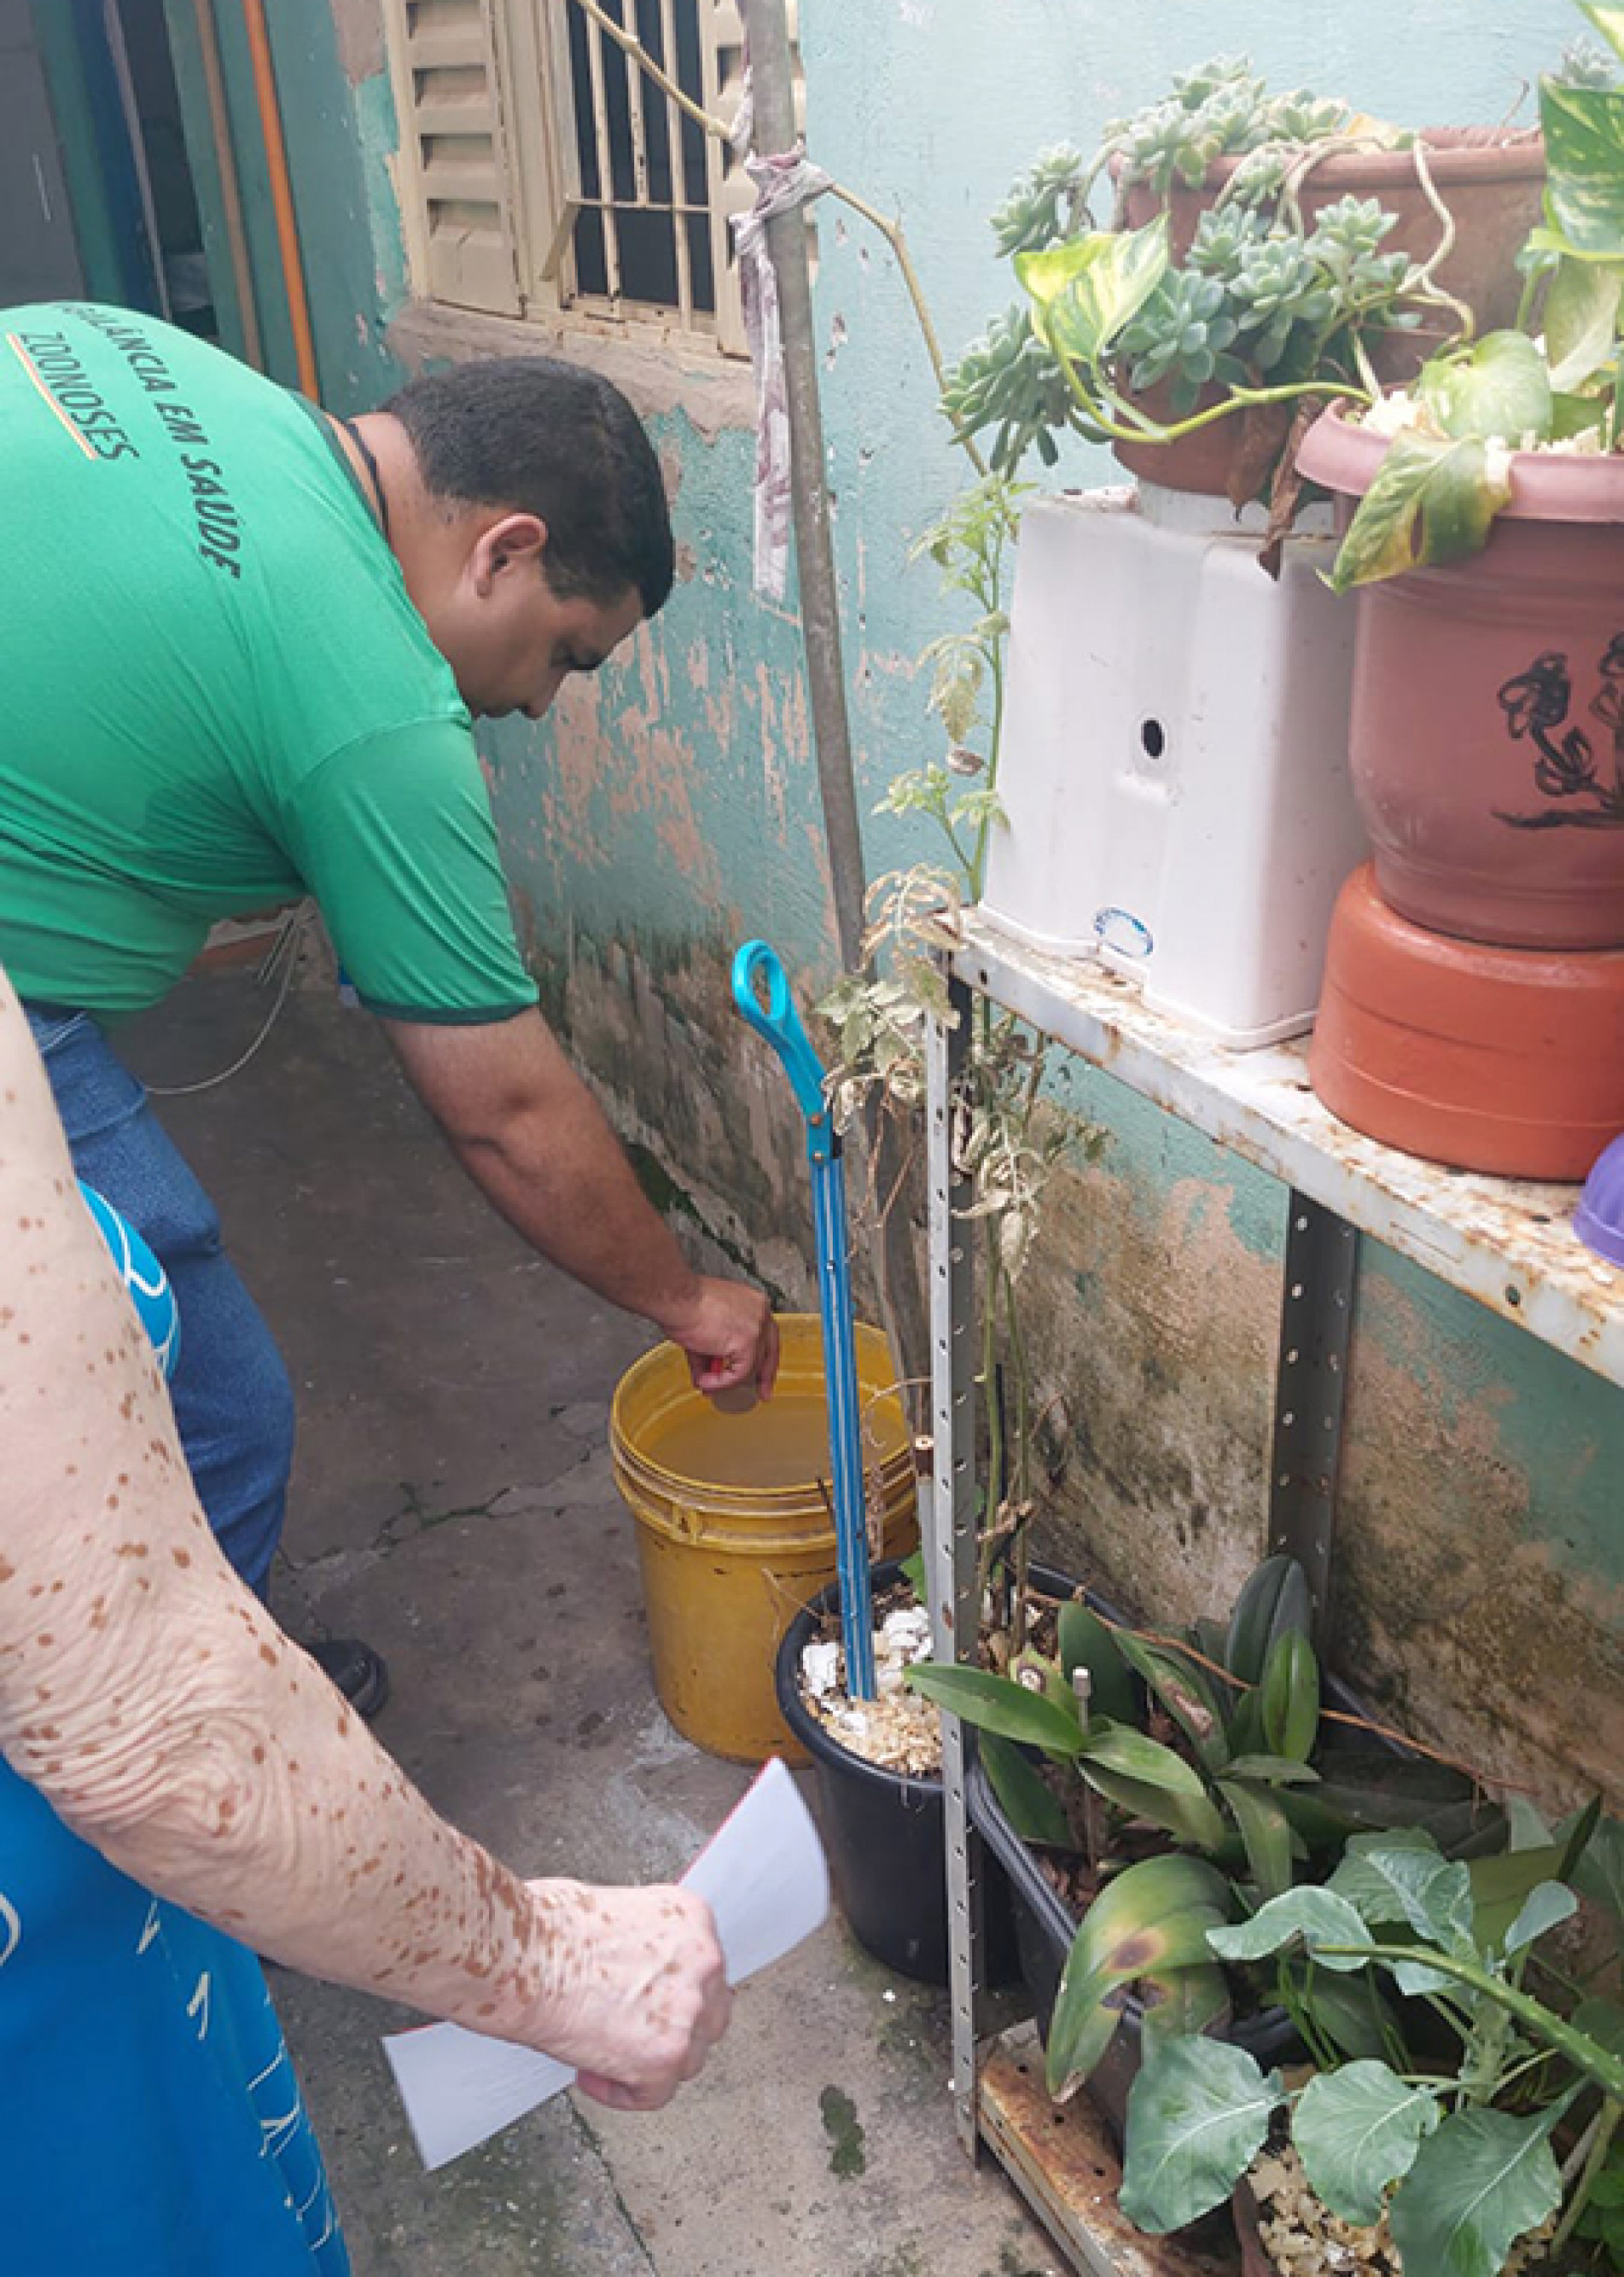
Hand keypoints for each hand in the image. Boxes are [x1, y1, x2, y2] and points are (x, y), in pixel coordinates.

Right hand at [526, 1881, 731, 2110]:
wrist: (524, 1956)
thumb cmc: (549, 1928)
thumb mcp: (615, 1909)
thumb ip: (646, 1942)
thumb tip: (639, 1968)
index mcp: (691, 1917)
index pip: (704, 1970)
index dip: (671, 1994)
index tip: (647, 2005)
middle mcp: (701, 1960)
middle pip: (708, 2015)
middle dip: (670, 2030)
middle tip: (631, 2035)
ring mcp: (688, 2009)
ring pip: (687, 2059)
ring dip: (648, 2063)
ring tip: (605, 2054)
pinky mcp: (665, 2055)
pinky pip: (655, 2094)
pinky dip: (622, 2093)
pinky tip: (593, 2074)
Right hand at [660, 1277, 778, 1398]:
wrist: (676, 1298)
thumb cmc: (684, 1304)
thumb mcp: (705, 1330)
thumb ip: (710, 1355)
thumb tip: (706, 1378)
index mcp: (753, 1304)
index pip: (768, 1336)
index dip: (764, 1358)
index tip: (762, 1376)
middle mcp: (760, 1313)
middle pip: (770, 1351)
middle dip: (763, 1377)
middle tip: (760, 1394)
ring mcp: (757, 1328)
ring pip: (750, 1366)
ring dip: (727, 1380)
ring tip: (706, 1384)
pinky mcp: (747, 1343)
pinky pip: (739, 1373)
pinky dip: (721, 1382)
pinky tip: (706, 1382)